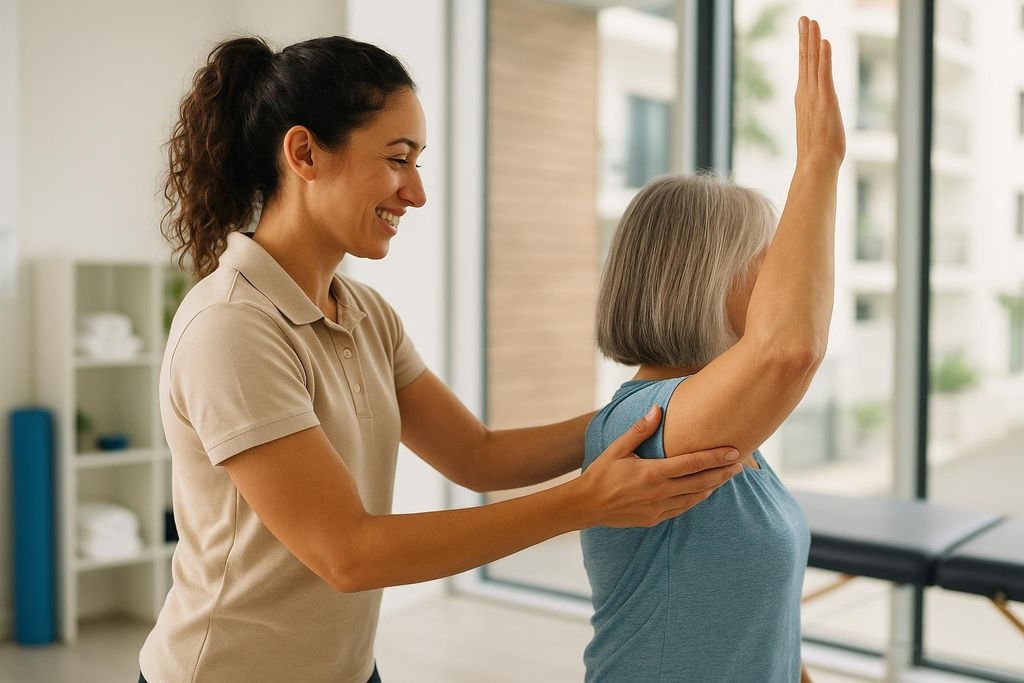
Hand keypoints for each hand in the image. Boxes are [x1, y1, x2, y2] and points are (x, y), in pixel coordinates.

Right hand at [576, 405, 742, 527]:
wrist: (586, 505)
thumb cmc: (601, 473)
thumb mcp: (618, 448)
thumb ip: (640, 429)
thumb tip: (658, 410)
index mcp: (653, 473)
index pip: (692, 464)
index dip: (715, 457)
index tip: (734, 451)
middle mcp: (659, 493)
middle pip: (701, 482)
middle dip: (722, 473)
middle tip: (740, 465)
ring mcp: (658, 508)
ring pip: (695, 498)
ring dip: (712, 487)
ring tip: (726, 477)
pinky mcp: (655, 519)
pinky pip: (682, 509)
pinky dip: (696, 499)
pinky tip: (703, 491)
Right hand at [795, 16, 845, 168]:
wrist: (815, 164)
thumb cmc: (818, 153)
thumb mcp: (817, 130)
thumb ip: (816, 120)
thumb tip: (818, 124)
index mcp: (804, 100)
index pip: (804, 69)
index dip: (804, 49)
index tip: (804, 32)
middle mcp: (806, 94)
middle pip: (805, 60)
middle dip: (804, 38)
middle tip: (803, 18)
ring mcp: (814, 96)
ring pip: (812, 62)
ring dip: (812, 40)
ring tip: (811, 21)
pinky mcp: (826, 100)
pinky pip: (824, 74)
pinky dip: (824, 57)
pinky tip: (824, 42)